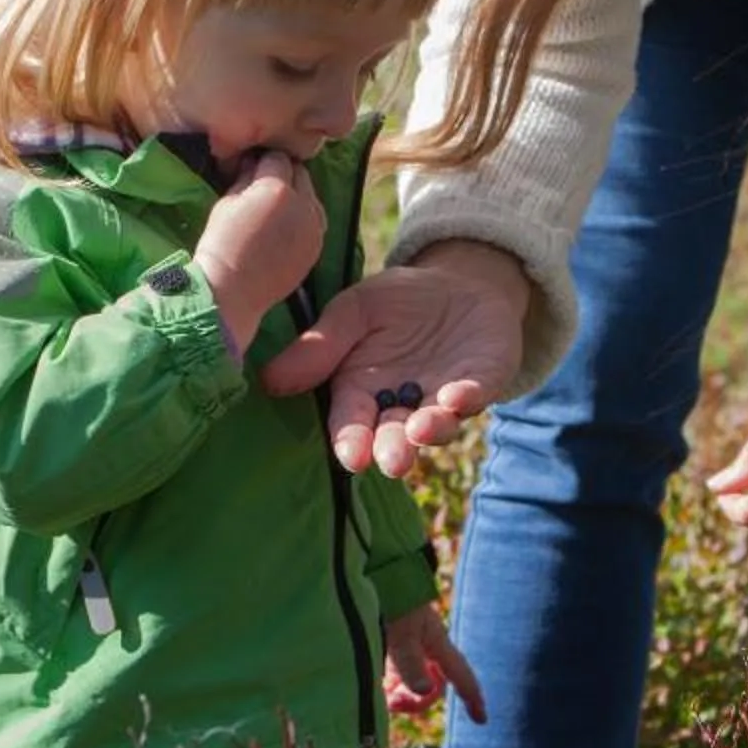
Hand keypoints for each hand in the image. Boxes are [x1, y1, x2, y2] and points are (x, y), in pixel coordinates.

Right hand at [193, 153, 324, 351]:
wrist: (233, 290)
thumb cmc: (221, 243)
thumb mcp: (227, 202)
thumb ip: (246, 178)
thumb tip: (254, 165)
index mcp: (277, 189)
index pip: (277, 158)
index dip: (262, 163)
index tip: (252, 171)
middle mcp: (304, 204)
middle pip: (300, 173)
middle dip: (284, 175)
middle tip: (264, 187)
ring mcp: (315, 227)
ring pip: (312, 196)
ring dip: (297, 195)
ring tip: (277, 209)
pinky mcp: (318, 246)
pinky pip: (315, 221)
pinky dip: (303, 218)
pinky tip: (285, 229)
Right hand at [262, 240, 528, 475]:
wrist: (459, 284)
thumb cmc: (397, 302)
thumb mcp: (353, 311)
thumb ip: (319, 346)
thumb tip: (267, 380)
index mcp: (362, 391)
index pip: (351, 423)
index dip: (351, 442)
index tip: (352, 457)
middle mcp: (401, 405)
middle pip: (393, 436)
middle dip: (392, 451)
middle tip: (392, 463)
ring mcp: (441, 398)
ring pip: (434, 424)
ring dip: (429, 430)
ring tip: (421, 429)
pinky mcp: (480, 383)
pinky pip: (475, 394)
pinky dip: (467, 398)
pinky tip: (457, 397)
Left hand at [383, 603, 486, 722]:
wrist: (374, 572)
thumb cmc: (391, 600)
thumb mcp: (399, 634)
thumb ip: (410, 665)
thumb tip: (424, 692)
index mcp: (437, 644)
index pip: (461, 675)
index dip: (472, 697)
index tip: (482, 719)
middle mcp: (427, 648)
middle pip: (432, 687)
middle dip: (416, 701)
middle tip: (392, 701)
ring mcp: (410, 647)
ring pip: (411, 683)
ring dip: (399, 694)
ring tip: (380, 692)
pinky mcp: (392, 644)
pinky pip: (396, 674)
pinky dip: (388, 684)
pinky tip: (376, 683)